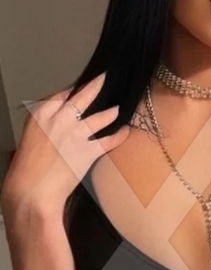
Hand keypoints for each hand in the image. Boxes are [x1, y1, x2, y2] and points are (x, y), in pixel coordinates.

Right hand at [1, 73, 130, 214]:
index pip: (61, 95)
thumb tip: (56, 130)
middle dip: (96, 85)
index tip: (81, 87)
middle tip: (105, 78)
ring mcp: (76, 134)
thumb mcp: (30, 140)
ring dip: (110, 112)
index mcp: (41, 115)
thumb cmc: (26, 171)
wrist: (32, 191)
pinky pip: (109, 140)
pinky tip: (125, 132)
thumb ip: (45, 129)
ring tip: (117, 109)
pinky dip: (119, 135)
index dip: (74, 90)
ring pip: (100, 116)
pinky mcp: (89, 151)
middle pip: (83, 96)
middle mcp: (60, 119)